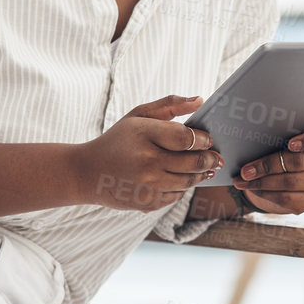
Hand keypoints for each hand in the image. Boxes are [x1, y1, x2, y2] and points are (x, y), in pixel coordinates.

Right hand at [76, 94, 223, 210]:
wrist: (88, 172)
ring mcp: (147, 185)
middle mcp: (147, 161)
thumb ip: (170, 105)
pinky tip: (182, 179)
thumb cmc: (118, 139)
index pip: (186, 138)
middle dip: (210, 159)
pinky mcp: (148, 203)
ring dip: (201, 174)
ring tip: (205, 168)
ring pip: (188, 181)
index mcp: (144, 134)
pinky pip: (177, 195)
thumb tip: (201, 100)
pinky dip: (183, 187)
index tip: (208, 139)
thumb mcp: (138, 115)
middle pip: (193, 162)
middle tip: (215, 157)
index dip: (203, 139)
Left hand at [232, 126, 303, 214]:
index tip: (290, 144)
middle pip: (298, 162)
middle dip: (268, 166)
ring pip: (290, 183)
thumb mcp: (280, 138)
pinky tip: (252, 189)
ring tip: (242, 181)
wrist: (282, 174)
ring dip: (261, 183)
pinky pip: (286, 199)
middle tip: (245, 170)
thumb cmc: (279, 147)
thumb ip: (275, 136)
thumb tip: (248, 140)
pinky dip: (265, 194)